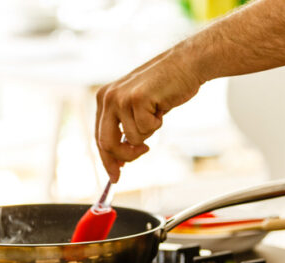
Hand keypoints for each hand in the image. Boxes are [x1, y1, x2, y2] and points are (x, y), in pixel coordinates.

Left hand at [95, 50, 202, 181]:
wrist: (186, 64)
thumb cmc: (165, 86)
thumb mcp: (138, 107)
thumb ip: (125, 128)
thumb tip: (120, 159)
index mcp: (104, 98)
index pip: (99, 137)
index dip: (107, 160)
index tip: (116, 176)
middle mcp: (107, 97)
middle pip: (107, 144)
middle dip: (125, 156)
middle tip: (142, 153)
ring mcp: (120, 98)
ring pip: (132, 139)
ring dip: (149, 132)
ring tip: (156, 112)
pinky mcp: (136, 99)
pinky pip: (146, 130)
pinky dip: (157, 124)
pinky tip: (161, 107)